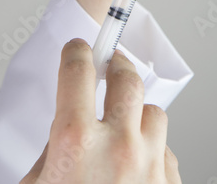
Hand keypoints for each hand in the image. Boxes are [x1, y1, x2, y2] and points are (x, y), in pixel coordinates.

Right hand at [20, 39, 180, 183]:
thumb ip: (50, 150)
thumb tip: (65, 130)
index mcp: (75, 144)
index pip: (78, 72)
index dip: (77, 53)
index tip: (78, 49)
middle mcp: (118, 149)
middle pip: (128, 79)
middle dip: (118, 66)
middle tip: (112, 67)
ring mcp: (149, 167)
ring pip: (155, 114)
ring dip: (138, 116)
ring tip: (124, 131)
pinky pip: (166, 151)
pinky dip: (152, 152)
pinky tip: (137, 165)